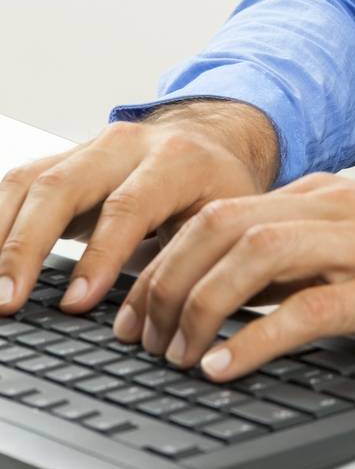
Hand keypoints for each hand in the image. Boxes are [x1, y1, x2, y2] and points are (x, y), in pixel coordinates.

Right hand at [0, 101, 280, 317]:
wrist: (210, 141)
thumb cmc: (216, 192)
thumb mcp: (220, 223)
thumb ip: (185, 265)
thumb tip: (146, 326)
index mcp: (174, 160)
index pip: (128, 206)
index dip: (100, 255)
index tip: (75, 304)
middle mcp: (125, 145)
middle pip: (63, 186)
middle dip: (27, 246)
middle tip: (7, 301)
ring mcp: (87, 148)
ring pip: (28, 182)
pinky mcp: (60, 160)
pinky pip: (16, 185)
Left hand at [111, 174, 354, 379]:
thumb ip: (311, 258)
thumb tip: (236, 297)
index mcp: (329, 196)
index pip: (223, 212)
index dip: (166, 260)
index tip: (137, 308)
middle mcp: (340, 208)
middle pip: (224, 225)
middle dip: (167, 281)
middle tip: (142, 337)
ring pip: (255, 254)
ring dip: (200, 305)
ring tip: (177, 353)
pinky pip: (308, 307)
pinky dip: (254, 337)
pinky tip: (226, 365)